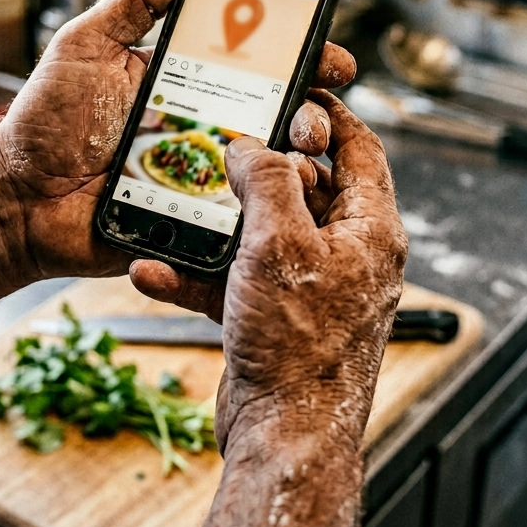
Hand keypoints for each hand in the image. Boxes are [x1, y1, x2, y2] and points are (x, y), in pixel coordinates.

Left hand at [0, 0, 356, 341]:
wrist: (16, 200)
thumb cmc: (43, 123)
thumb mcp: (85, 46)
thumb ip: (134, 2)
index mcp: (182, 81)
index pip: (254, 65)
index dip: (298, 56)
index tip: (328, 52)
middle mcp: (198, 127)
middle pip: (274, 118)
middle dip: (310, 111)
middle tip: (317, 110)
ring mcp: (198, 177)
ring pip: (266, 171)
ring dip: (294, 161)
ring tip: (299, 153)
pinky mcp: (191, 221)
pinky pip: (237, 218)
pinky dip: (264, 212)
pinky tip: (280, 203)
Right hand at [134, 92, 406, 526]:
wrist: (282, 435)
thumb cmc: (298, 347)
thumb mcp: (279, 243)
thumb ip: (269, 181)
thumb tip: (253, 146)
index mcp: (370, 231)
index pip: (360, 150)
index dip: (328, 114)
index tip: (294, 91)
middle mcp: (348, 256)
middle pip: (306, 188)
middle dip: (258, 167)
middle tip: (220, 141)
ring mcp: (312, 289)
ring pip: (264, 234)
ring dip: (218, 224)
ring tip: (181, 203)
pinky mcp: (277, 319)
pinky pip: (237, 281)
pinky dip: (199, 274)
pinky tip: (156, 272)